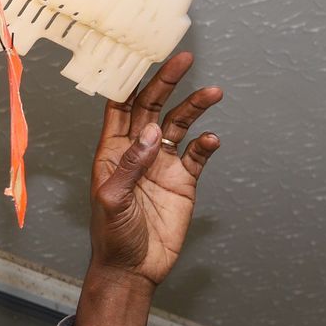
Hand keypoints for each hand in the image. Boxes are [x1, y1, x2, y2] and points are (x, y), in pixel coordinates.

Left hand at [89, 52, 223, 291]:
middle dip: (167, 82)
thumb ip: (130, 165)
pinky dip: (206, 144)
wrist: (133, 269)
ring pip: (179, 125)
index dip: (130, 83)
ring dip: (194, 107)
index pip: (121, 108)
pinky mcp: (184, 181)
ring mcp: (162, 164)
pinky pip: (197, 154)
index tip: (141, 56)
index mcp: (112, 152)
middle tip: (184, 59)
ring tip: (214, 92)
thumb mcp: (112, 200)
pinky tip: (211, 140)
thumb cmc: (111, 236)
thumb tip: (150, 132)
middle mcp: (138, 151)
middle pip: (153, 107)